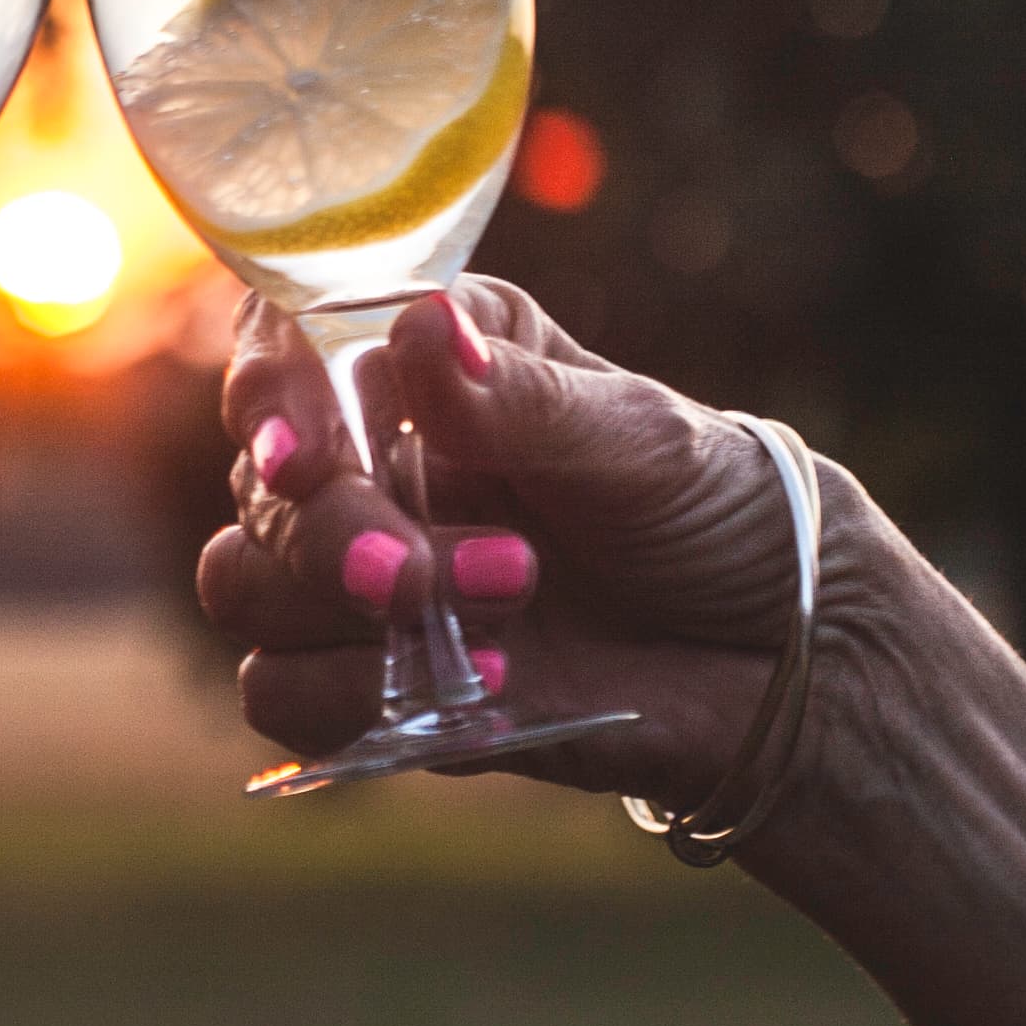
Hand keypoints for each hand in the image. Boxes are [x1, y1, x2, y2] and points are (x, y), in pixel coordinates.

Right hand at [198, 279, 860, 812]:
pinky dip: (356, 697)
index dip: (272, 398)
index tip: (304, 460)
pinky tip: (486, 689)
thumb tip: (419, 327)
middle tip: (420, 577)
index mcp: (430, 364)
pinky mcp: (374, 679)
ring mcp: (368, 572)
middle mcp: (377, 458)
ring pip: (244, 584)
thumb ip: (521, 400)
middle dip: (332, 538)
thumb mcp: (640, 439)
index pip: (289, 346)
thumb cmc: (716, 510)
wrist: (781, 658)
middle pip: (263, 489)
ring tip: (503, 618)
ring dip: (342, 613)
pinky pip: (281, 691)